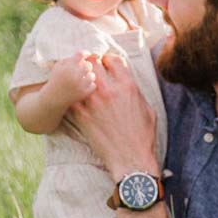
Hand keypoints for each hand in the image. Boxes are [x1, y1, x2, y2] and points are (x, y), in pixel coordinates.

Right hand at [48, 51, 99, 104]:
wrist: (52, 98)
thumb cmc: (55, 80)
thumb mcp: (58, 67)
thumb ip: (69, 59)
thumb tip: (83, 55)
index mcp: (67, 67)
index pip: (81, 55)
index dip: (85, 53)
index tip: (87, 55)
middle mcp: (74, 75)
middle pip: (88, 65)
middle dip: (86, 67)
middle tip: (82, 70)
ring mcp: (80, 85)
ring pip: (92, 75)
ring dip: (88, 76)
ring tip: (83, 79)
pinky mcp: (83, 93)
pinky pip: (93, 85)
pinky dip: (89, 85)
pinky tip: (83, 86)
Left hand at [72, 51, 158, 176]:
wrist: (130, 159)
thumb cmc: (142, 136)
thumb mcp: (147, 108)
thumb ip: (135, 91)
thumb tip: (127, 83)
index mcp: (127, 85)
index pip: (112, 58)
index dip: (108, 61)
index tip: (106, 67)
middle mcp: (109, 90)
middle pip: (92, 62)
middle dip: (91, 65)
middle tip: (90, 72)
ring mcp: (92, 102)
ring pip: (78, 76)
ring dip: (79, 78)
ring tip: (80, 84)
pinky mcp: (81, 115)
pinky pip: (70, 96)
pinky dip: (70, 94)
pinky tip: (74, 98)